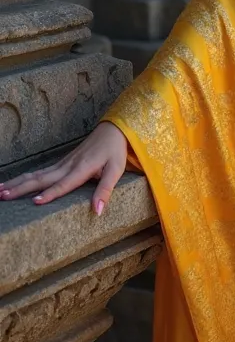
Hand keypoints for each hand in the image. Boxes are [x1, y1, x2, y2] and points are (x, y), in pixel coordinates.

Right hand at [0, 121, 127, 215]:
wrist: (113, 130)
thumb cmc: (115, 151)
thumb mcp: (115, 170)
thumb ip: (105, 190)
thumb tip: (97, 212)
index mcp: (81, 169)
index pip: (64, 184)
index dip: (50, 193)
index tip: (35, 202)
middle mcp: (68, 166)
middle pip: (42, 178)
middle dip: (22, 188)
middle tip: (4, 196)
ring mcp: (63, 163)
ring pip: (37, 174)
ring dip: (18, 182)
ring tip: (0, 190)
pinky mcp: (61, 163)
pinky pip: (40, 172)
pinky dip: (26, 178)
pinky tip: (15, 183)